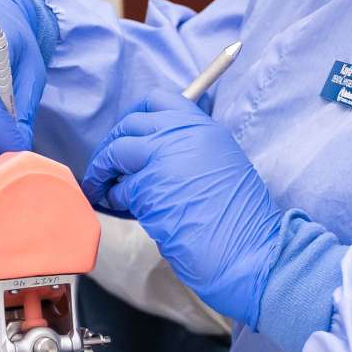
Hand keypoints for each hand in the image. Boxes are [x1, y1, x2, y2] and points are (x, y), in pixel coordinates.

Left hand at [82, 96, 286, 330]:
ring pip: (117, 151)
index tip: (126, 132)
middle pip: (131, 124)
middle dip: (112, 143)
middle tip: (106, 163)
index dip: (136, 116)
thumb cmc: (239, 219)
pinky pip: (120, 188)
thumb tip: (154, 150)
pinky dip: (115, 198)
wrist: (250, 250)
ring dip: (103, 169)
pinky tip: (119, 206)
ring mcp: (165, 158)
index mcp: (204, 127)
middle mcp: (184, 135)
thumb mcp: (222, 164)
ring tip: (101, 186)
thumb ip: (190, 148)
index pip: (158, 100)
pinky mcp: (150, 189)